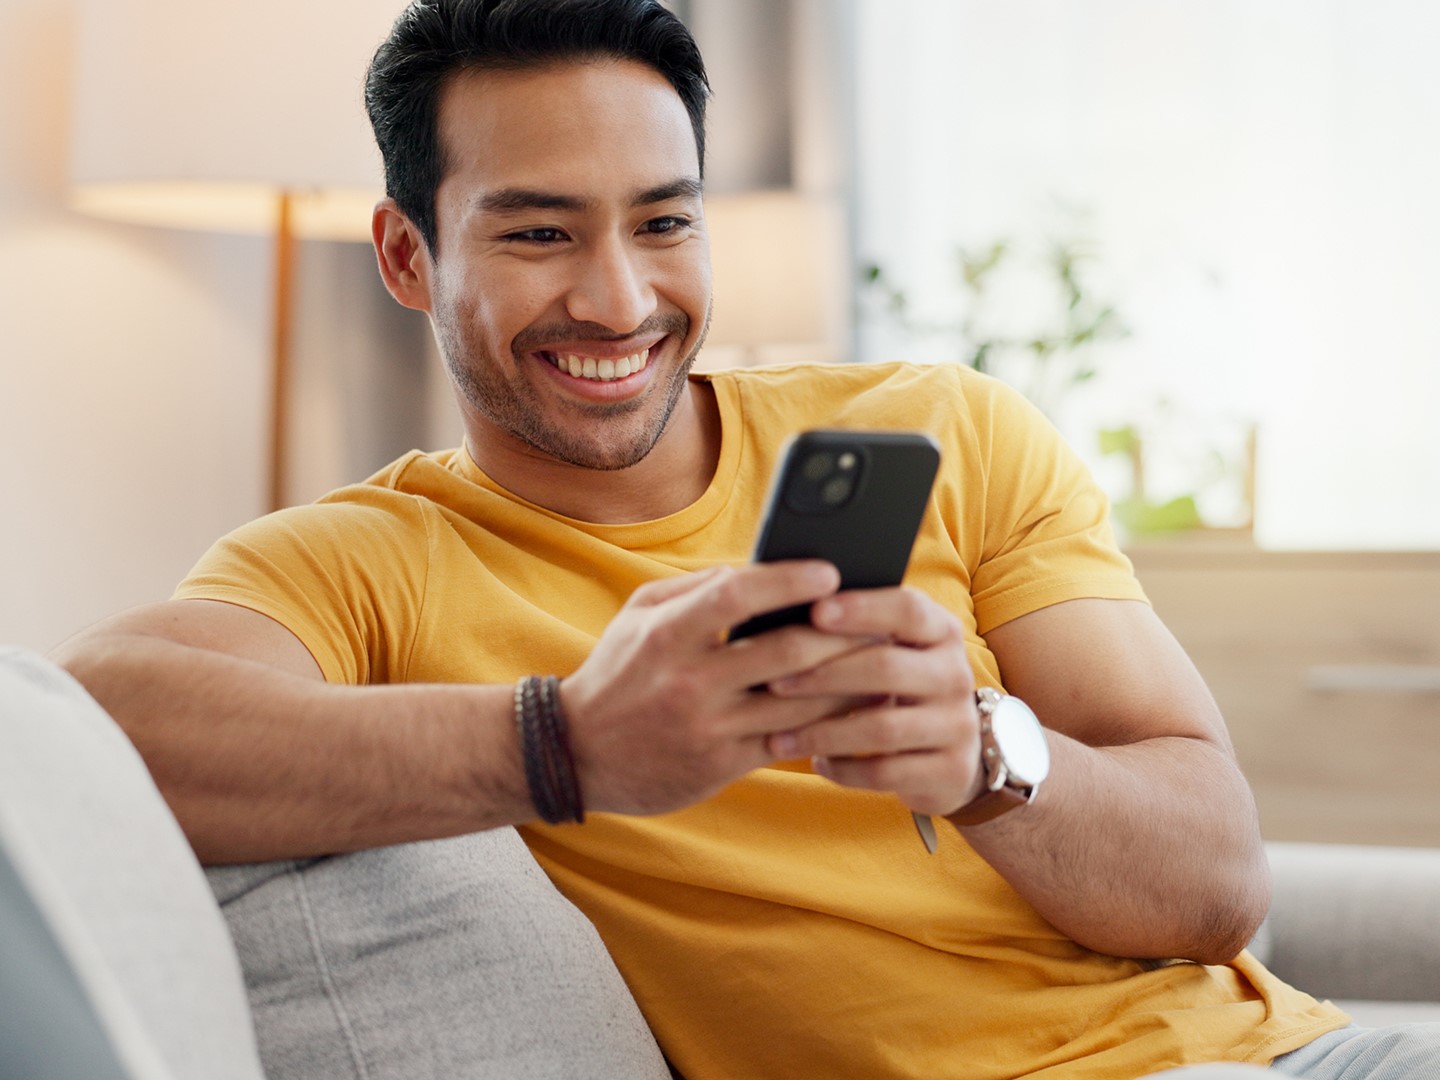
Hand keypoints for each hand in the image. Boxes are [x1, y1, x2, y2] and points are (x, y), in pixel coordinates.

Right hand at [561, 562, 876, 815]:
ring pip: (802, 701)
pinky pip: (791, 740)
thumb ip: (698, 588)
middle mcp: (689, 681)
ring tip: (886, 661)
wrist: (575, 754)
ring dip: (851, 680)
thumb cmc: (618, 672)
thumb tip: (764, 568)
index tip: (830, 572)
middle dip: (844, 632)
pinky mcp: (722, 764)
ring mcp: (708, 727)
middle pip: (788, 650)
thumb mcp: (639, 615)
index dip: (789, 580)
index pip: (738, 595)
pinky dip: (829, 722)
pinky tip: (857, 707)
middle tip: (882, 617)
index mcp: (667, 634)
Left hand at [763, 586, 985, 816]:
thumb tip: (787, 608)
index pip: (908, 609)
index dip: (862, 609)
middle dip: (824, 675)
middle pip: (887, 668)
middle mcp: (957, 675)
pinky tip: (818, 763)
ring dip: (823, 733)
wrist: (951, 752)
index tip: (814, 611)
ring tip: (781, 738)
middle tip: (774, 683)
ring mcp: (958, 726)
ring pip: (882, 727)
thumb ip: (856, 631)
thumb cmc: (898, 686)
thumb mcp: (893, 651)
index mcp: (942, 632)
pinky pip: (886, 773)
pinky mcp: (951, 771)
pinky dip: (844, 769)